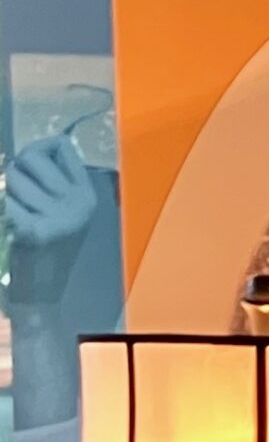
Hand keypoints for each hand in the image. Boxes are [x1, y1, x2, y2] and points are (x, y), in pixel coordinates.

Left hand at [5, 135, 96, 305]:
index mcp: (88, 195)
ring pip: (11, 178)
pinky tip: (14, 227)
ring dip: (6, 192)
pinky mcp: (35, 232)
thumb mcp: (68, 209)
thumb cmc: (53, 249)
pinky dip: (8, 213)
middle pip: (28, 158)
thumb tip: (55, 142)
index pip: (59, 146)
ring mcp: (59, 217)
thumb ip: (64, 173)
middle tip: (19, 195)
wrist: (48, 298)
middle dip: (16, 173)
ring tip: (15, 212)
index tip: (35, 167)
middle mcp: (78, 203)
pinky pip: (8, 206)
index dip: (41, 151)